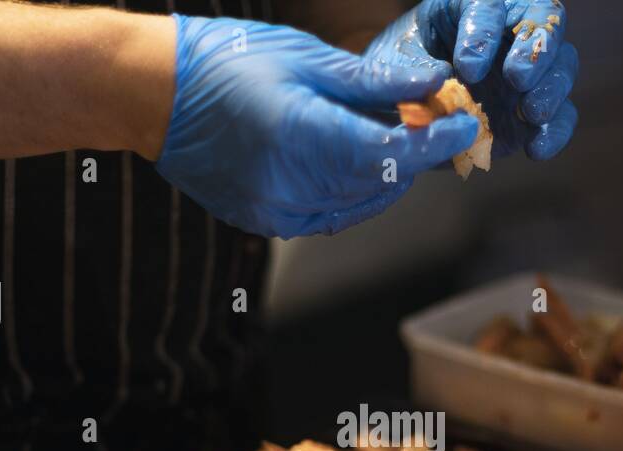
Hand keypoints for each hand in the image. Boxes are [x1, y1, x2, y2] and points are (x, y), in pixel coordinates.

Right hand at [156, 15, 479, 238]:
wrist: (156, 95)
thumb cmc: (228, 60)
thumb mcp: (307, 57)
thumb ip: (374, 82)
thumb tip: (435, 82)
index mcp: (300, 134)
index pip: (389, 152)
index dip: (435, 143)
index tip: (466, 126)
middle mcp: (288, 184)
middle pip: (380, 181)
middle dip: (415, 153)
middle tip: (436, 120)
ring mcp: (275, 210)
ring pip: (360, 202)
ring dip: (387, 173)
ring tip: (396, 135)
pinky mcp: (266, 222)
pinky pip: (331, 215)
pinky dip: (355, 191)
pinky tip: (357, 160)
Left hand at [364, 0, 577, 161]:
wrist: (397, 118)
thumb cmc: (394, 78)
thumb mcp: (390, 67)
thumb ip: (412, 71)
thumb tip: (443, 80)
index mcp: (471, 7)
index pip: (490, 4)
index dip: (484, 32)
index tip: (467, 68)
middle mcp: (507, 34)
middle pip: (544, 21)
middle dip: (535, 50)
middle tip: (516, 78)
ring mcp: (526, 74)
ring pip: (563, 65)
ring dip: (552, 88)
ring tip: (531, 112)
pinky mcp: (532, 114)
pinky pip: (561, 117)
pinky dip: (555, 132)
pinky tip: (536, 149)